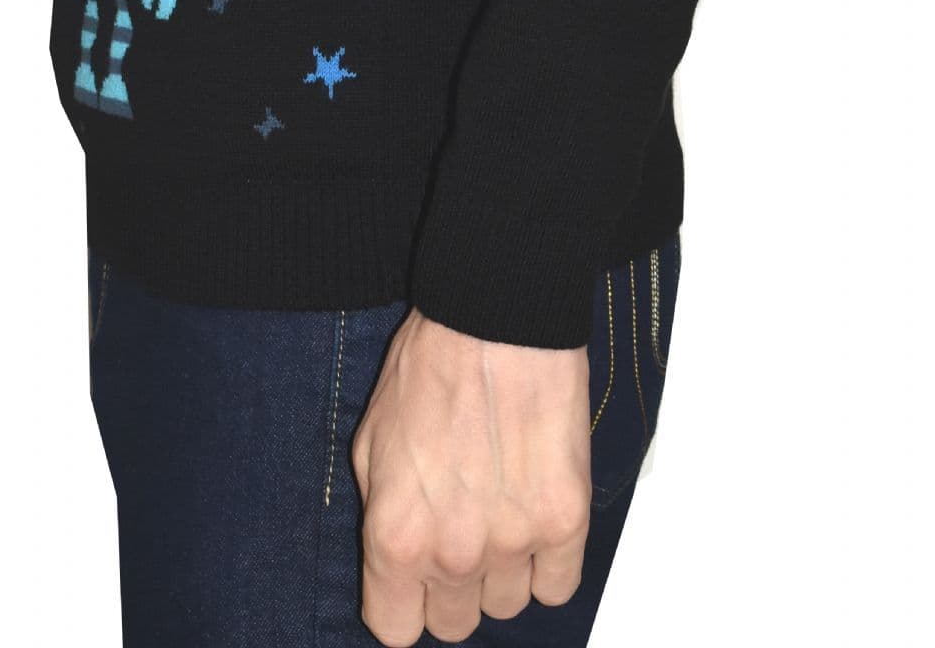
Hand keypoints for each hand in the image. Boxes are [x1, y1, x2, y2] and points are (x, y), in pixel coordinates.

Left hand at [351, 308, 591, 645]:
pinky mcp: (564, 521)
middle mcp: (453, 553)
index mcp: (395, 537)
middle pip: (455, 624)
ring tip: (499, 509)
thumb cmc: (431, 366)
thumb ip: (381, 515)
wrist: (496, 318)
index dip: (403, 603)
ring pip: (508, 605)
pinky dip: (548, 561)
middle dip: (452, 585)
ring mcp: (512, 542)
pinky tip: (535, 515)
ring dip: (503, 570)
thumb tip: (399, 559)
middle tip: (460, 530)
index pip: (396, 630)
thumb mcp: (370, 442)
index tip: (413, 580)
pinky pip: (558, 585)